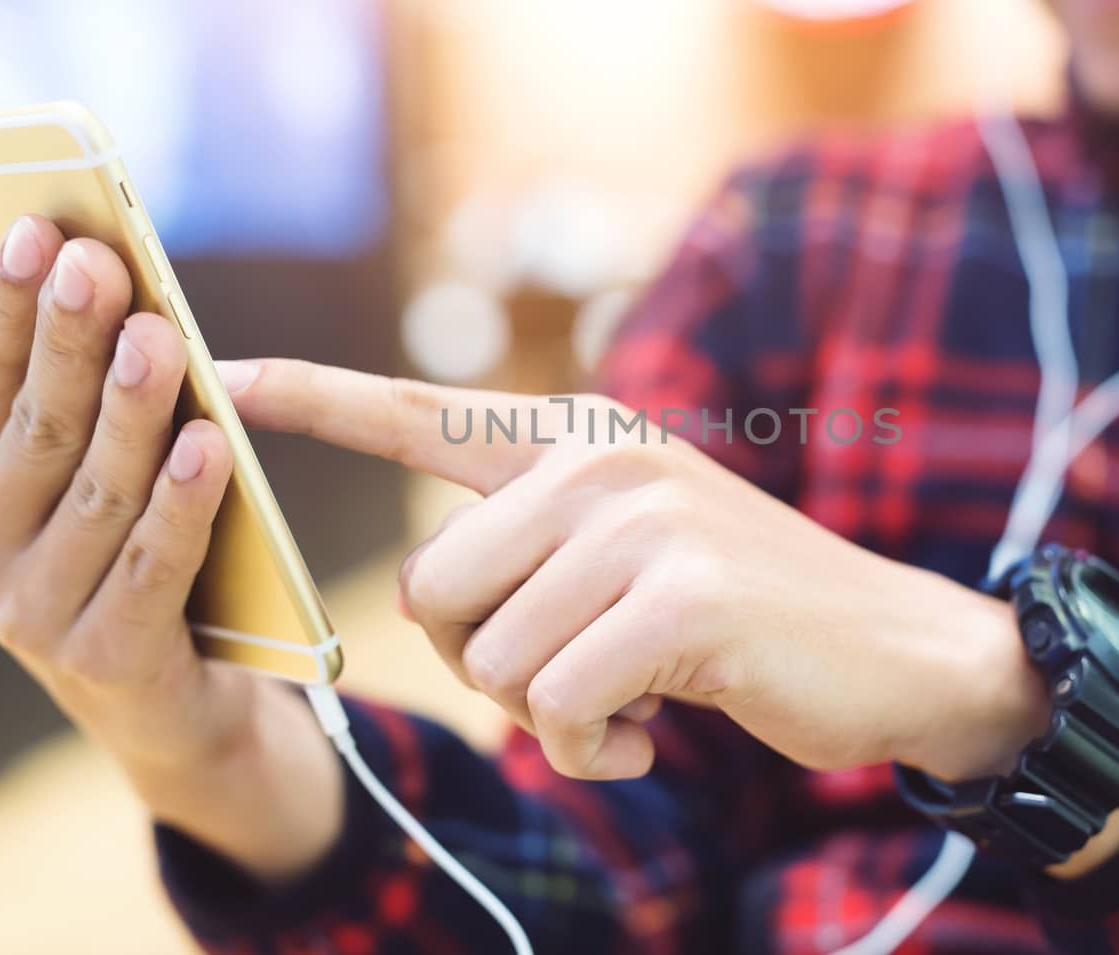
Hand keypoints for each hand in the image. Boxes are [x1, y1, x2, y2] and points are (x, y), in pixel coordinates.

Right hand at [0, 218, 340, 881]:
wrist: (171, 698)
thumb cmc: (135, 550)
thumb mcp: (101, 469)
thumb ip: (94, 395)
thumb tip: (119, 278)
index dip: (11, 305)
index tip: (41, 228)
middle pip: (39, 428)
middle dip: (70, 340)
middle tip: (100, 264)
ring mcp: (28, 615)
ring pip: (95, 492)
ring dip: (130, 411)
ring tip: (161, 339)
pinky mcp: (100, 659)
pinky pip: (150, 566)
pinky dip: (183, 503)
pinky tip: (211, 443)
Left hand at [218, 359, 1053, 781]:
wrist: (891, 648)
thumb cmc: (741, 617)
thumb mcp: (632, 557)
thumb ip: (535, 550)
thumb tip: (439, 610)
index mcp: (579, 439)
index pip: (423, 412)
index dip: (318, 397)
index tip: (227, 371)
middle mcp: (599, 459)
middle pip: (431, 590)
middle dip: (485, 664)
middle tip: (575, 672)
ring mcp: (640, 520)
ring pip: (489, 658)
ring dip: (548, 712)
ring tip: (632, 693)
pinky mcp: (677, 596)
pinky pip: (551, 704)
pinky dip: (589, 746)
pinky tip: (651, 728)